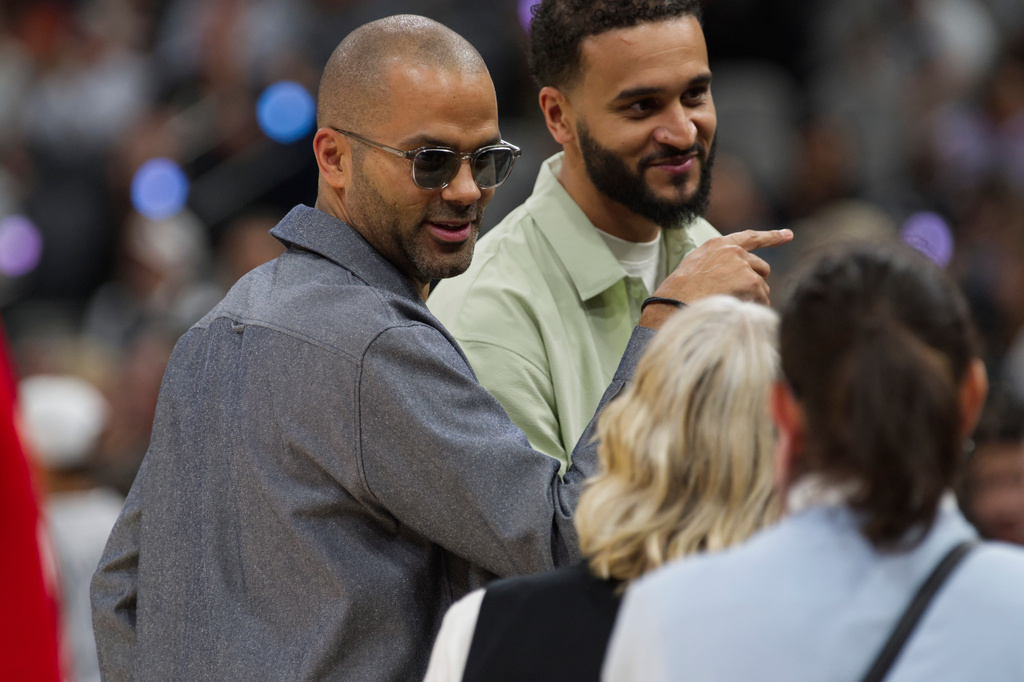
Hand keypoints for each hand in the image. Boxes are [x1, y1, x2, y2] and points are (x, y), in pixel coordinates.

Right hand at [639, 229, 792, 328]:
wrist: (675, 302)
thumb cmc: (679, 292)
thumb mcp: (694, 267)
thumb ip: (716, 262)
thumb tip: (734, 273)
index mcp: (717, 245)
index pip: (749, 237)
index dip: (771, 237)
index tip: (788, 235)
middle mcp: (733, 251)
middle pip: (760, 266)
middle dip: (755, 282)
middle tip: (742, 297)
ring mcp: (743, 265)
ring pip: (762, 285)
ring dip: (753, 298)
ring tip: (731, 307)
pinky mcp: (750, 281)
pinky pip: (762, 298)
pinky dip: (755, 307)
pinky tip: (737, 311)